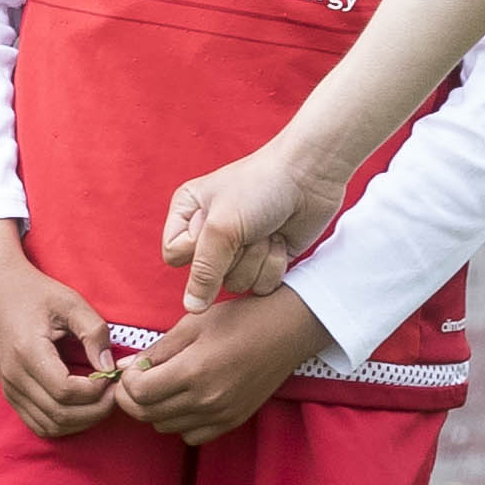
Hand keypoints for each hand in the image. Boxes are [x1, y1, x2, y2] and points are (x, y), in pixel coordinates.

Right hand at [0, 220, 123, 439]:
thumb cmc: (33, 292)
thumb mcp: (70, 302)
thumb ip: (94, 332)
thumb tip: (109, 366)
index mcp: (27, 351)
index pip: (66, 391)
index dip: (96, 391)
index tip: (111, 376)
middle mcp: (14, 376)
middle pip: (60, 415)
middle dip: (95, 410)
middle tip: (115, 393)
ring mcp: (9, 388)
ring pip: (50, 426)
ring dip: (81, 421)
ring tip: (100, 400)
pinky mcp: (10, 393)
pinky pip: (38, 424)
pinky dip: (64, 424)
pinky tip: (80, 406)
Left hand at [113, 286, 334, 445]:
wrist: (287, 330)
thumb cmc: (239, 319)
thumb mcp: (192, 324)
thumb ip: (156, 350)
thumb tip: (125, 368)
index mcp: (193, 371)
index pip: (138, 393)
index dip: (126, 381)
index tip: (134, 367)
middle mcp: (206, 400)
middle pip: (147, 415)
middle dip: (133, 397)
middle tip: (139, 378)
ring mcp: (221, 414)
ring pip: (165, 428)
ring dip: (156, 410)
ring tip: (165, 386)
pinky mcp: (233, 421)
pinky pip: (192, 436)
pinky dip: (181, 423)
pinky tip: (186, 401)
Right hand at [163, 142, 339, 310]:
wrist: (309, 176)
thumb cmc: (259, 187)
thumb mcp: (221, 226)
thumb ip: (203, 271)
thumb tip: (191, 308)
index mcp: (188, 213)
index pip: (174, 256)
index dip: (196, 249)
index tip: (217, 227)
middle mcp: (210, 233)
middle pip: (208, 276)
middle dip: (234, 254)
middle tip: (248, 226)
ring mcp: (240, 249)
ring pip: (237, 284)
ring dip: (256, 258)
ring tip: (266, 230)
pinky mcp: (266, 259)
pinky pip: (261, 286)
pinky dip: (274, 264)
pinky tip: (280, 239)